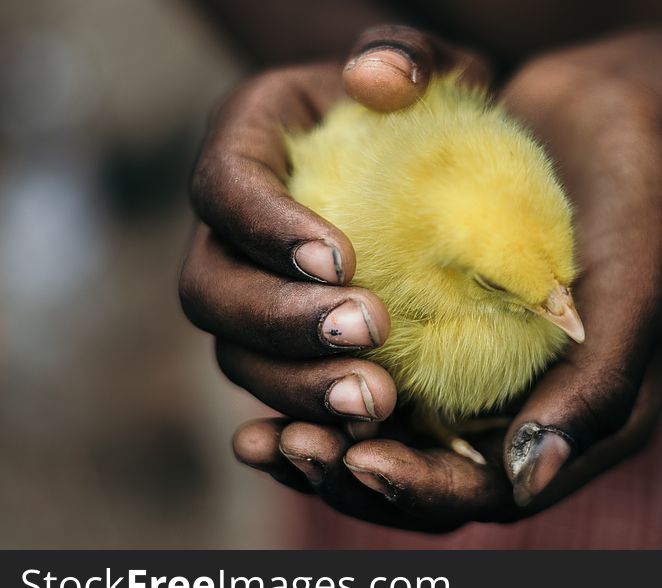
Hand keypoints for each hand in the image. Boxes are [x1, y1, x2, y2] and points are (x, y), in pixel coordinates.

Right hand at [179, 26, 490, 504]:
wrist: (423, 170)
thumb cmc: (423, 110)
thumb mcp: (425, 67)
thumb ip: (402, 55)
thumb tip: (380, 78)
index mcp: (247, 148)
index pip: (224, 186)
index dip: (266, 227)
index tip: (340, 258)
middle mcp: (230, 232)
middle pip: (212, 290)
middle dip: (280, 322)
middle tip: (367, 335)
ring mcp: (251, 296)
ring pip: (236, 356)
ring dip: (297, 386)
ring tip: (378, 400)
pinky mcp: (283, 347)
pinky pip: (276, 392)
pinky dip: (312, 417)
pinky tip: (370, 433)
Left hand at [227, 31, 661, 529]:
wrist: (617, 117)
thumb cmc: (638, 200)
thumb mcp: (635, 289)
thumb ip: (596, 389)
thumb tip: (524, 480)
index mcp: (576, 422)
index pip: (488, 492)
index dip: (419, 490)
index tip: (355, 460)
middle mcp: (519, 406)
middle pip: (425, 477)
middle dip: (352, 475)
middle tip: (289, 448)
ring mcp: (475, 366)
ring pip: (388, 433)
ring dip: (324, 438)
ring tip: (262, 433)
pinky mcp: (437, 321)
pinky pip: (374, 367)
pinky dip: (318, 378)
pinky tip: (269, 369)